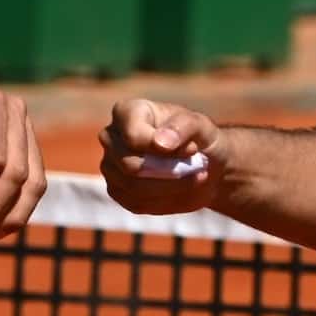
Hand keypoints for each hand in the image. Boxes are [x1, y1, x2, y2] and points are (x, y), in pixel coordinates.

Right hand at [100, 98, 223, 215]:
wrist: (205, 165)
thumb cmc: (200, 137)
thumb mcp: (201, 125)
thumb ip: (182, 127)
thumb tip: (160, 143)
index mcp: (127, 112)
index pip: (133, 136)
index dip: (161, 148)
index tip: (192, 149)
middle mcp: (111, 137)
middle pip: (131, 165)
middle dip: (169, 171)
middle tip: (197, 167)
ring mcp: (110, 165)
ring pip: (134, 187)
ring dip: (171, 187)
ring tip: (195, 177)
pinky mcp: (117, 190)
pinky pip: (136, 203)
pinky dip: (165, 200)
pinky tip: (181, 189)